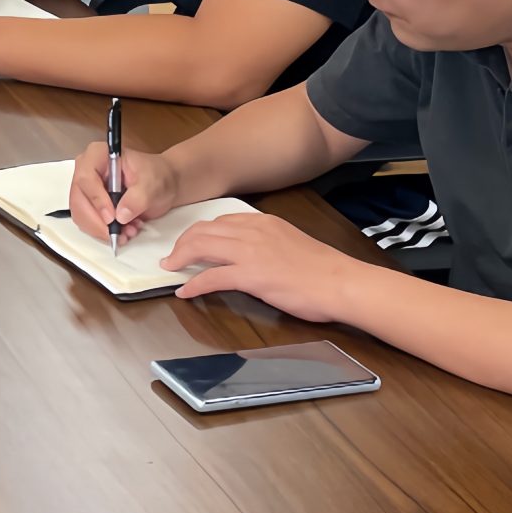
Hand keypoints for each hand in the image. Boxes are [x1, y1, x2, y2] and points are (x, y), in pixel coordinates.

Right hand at [69, 144, 178, 244]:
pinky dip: (103, 232)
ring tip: (127, 232)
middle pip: (79, 200)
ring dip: (101, 230)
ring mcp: (87, 188)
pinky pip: (88, 223)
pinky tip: (123, 232)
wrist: (162, 183)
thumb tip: (120, 216)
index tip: (112, 217)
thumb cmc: (156, 175)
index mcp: (97, 155)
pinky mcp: (90, 204)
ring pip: (81, 215)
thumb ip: (137, 198)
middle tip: (117, 235)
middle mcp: (86, 170)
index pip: (86, 179)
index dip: (96, 200)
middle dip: (97, 222)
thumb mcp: (152, 183)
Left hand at [162, 213, 367, 321]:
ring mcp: (250, 252)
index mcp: (262, 221)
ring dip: (180, 258)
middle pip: (203, 230)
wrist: (340, 282)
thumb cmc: (322, 269)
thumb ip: (266, 243)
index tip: (191, 243)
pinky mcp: (250, 276)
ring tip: (171, 269)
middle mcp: (252, 231)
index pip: (220, 221)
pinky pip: (210, 277)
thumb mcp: (289, 242)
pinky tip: (184, 292)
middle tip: (173, 257)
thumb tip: (250, 255)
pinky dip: (193, 284)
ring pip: (201, 246)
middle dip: (182, 243)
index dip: (200, 232)